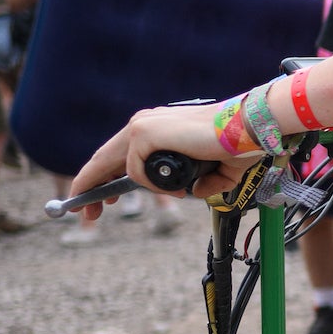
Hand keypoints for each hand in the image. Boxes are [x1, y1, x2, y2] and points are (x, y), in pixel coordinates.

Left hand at [63, 104, 241, 216]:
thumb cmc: (240, 143)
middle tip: (84, 210)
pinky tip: (173, 190)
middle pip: (104, 157)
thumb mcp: (218, 168)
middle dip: (89, 184)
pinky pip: (135, 171)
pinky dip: (150, 185)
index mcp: (159, 127)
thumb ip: (207, 181)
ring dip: (108, 189)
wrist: (249, 128)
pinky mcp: (145, 134)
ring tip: (102, 208)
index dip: (106, 176)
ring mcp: (143, 127)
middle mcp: (145, 124)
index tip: (102, 197)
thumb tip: (197, 191)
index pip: (121, 153)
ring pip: (113, 164)